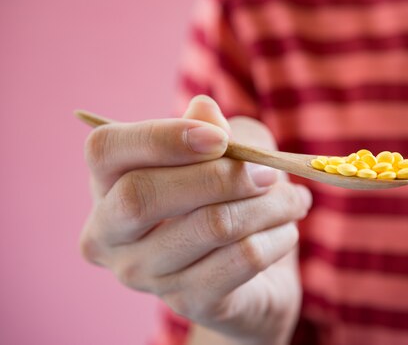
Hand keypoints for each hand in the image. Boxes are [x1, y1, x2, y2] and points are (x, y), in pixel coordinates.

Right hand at [79, 96, 310, 343]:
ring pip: (212, 225)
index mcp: (108, 186)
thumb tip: (206, 113)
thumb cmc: (228, 199)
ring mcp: (146, 276)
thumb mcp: (224, 152)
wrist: (251, 277)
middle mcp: (111, 236)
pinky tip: (287, 231)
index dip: (163, 137)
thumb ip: (212, 129)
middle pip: (145, 194)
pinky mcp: (190, 304)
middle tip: (271, 171)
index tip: (220, 138)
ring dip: (270, 204)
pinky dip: (279, 236)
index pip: (106, 150)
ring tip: (293, 199)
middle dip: (221, 175)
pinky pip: (244, 258)